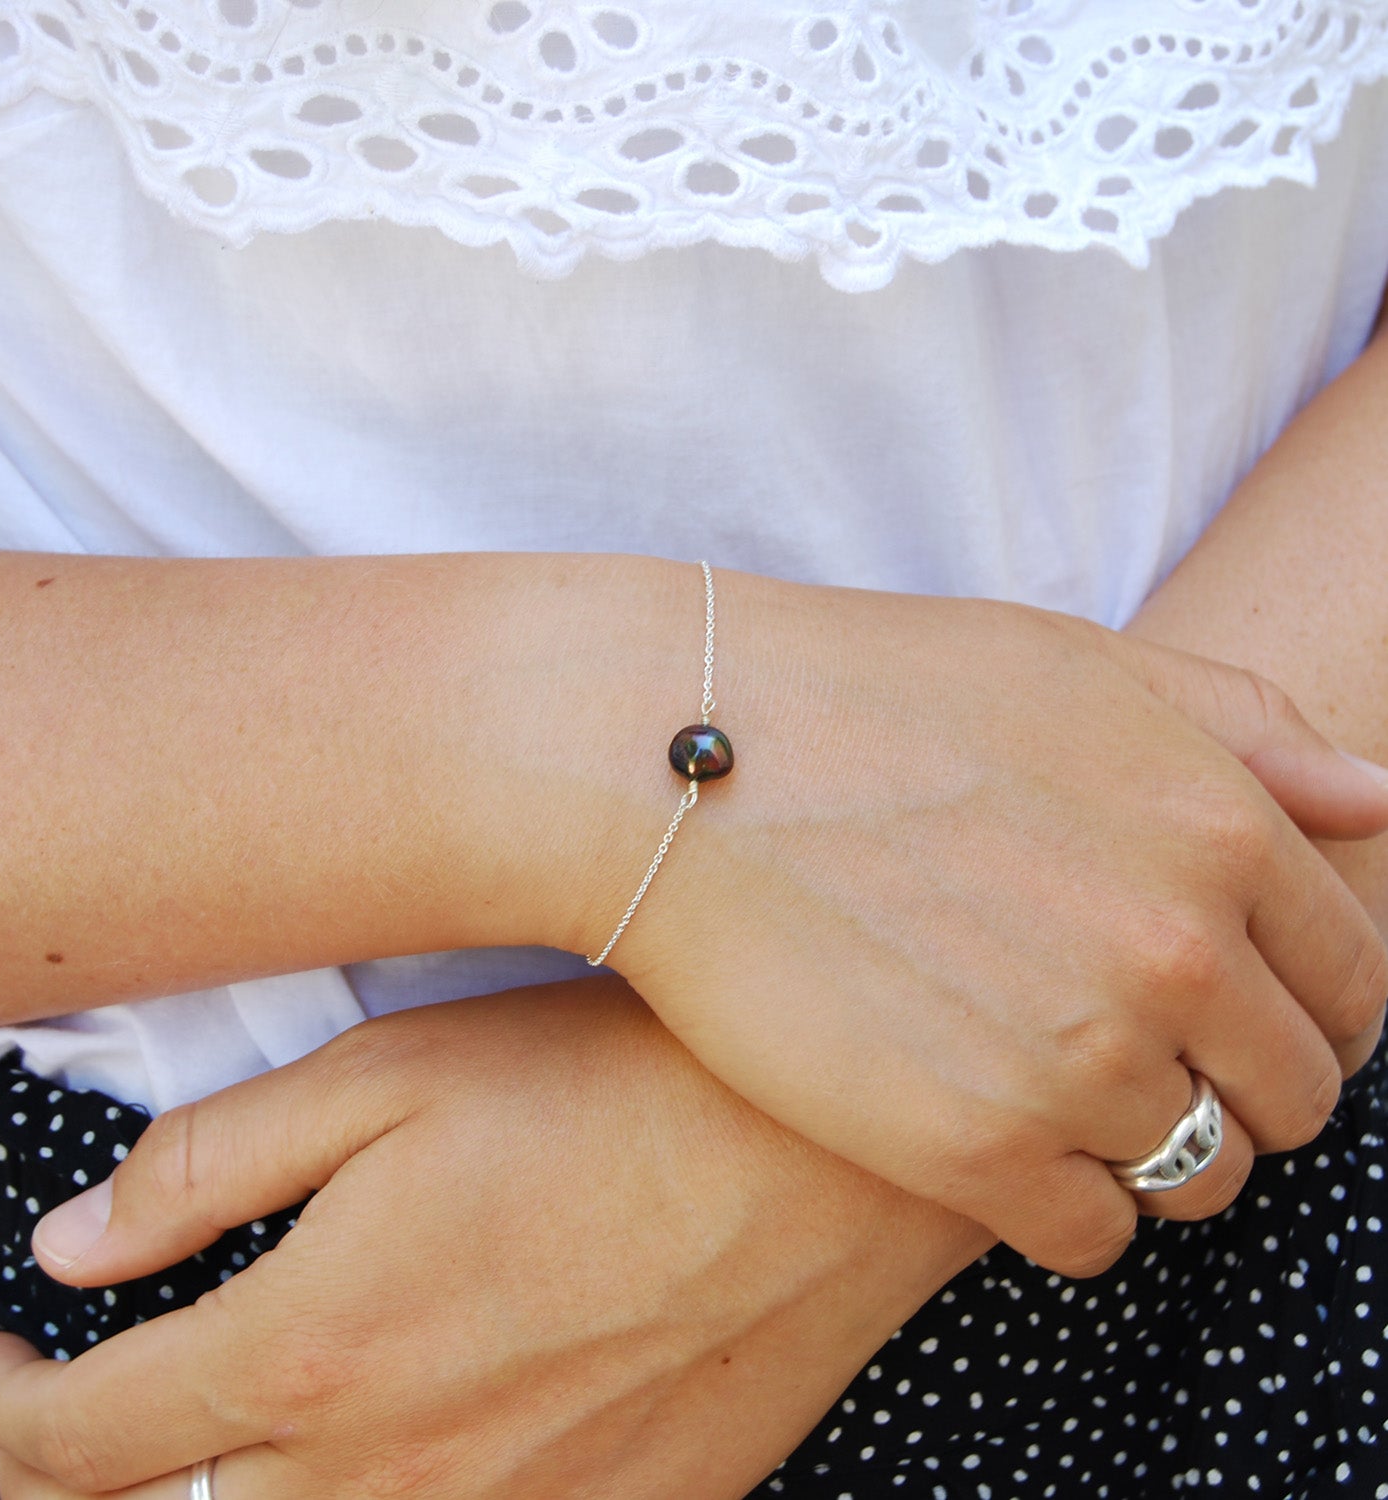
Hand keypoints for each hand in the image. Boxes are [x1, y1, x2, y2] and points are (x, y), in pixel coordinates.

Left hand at [0, 979, 988, 1499]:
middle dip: (85, 1482)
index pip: (81, 1441)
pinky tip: (400, 1442)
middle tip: (88, 1414)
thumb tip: (81, 1242)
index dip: (5, 1403)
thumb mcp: (396, 1071)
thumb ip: (216, 1163)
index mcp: (325, 1348)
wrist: (827, 1152)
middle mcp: (400, 1475)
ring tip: (228, 1428)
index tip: (7, 1357)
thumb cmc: (624, 1087)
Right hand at [594, 580, 1387, 1275]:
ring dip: (1149, 1148)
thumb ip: (1246, 733)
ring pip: (1198, 1176)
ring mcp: (1075, 1062)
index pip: (1352, 984)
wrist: (681, 760)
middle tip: (1133, 1053)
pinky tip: (999, 1141)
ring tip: (1054, 1092)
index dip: (1303, 1006)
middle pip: (1289, 1096)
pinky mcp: (969, 1149)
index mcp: (1218, 832)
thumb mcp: (1076, 665)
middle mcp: (1174, 956)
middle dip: (1234, 1084)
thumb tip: (1380, 806)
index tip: (1231, 1012)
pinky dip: (1066, 1204)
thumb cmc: (869, 693)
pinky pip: (1091, 1236)